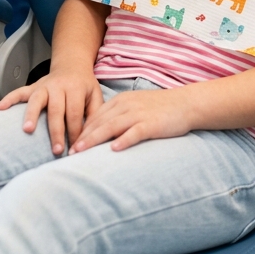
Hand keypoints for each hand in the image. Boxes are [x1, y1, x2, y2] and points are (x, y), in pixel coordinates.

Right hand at [0, 68, 103, 155]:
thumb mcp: (95, 95)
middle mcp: (57, 86)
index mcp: (75, 88)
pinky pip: (19, 92)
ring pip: (36, 100)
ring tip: (27, 130)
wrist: (71, 65)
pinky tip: (0, 107)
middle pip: (56, 110)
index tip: (75, 149)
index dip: (75, 132)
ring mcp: (43, 86)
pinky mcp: (32, 87)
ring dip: (31, 115)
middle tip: (57, 150)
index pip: (75, 113)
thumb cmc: (84, 85)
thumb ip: (94, 113)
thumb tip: (90, 137)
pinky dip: (9, 98)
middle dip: (56, 131)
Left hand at [69, 88, 192, 153]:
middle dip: (82, 137)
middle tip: (69, 152)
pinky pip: (135, 132)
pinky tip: (114, 149)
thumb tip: (101, 133)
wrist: (185, 103)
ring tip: (81, 151)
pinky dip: (124, 140)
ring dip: (94, 139)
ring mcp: (139, 114)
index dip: (82, 131)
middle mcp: (127, 106)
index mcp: (121, 102)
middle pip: (100, 122)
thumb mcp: (135, 107)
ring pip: (112, 126)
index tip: (70, 144)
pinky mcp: (152, 124)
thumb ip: (119, 117)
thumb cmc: (159, 109)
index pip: (96, 117)